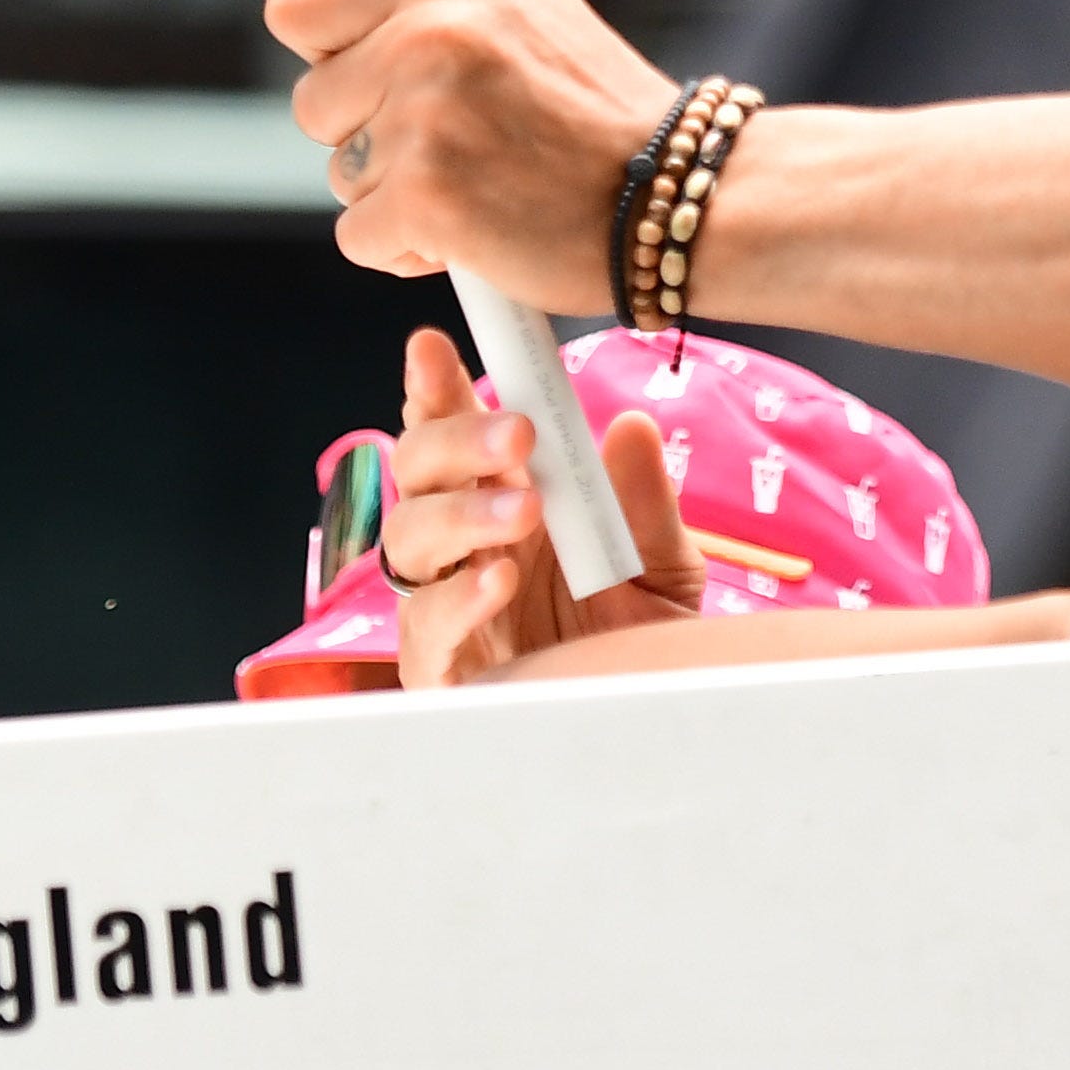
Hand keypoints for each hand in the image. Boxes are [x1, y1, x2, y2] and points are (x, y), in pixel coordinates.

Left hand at [274, 0, 680, 300]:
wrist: (678, 194)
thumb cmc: (593, 96)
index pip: (297, 4)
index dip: (325, 43)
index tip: (352, 59)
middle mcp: (431, 31)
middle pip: (310, 97)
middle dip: (365, 125)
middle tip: (453, 131)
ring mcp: (427, 115)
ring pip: (338, 169)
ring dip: (392, 188)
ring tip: (477, 174)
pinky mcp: (429, 197)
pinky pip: (359, 235)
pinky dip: (407, 247)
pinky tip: (474, 227)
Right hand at [377, 328, 706, 687]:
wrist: (649, 724)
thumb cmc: (638, 635)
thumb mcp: (660, 562)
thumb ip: (642, 501)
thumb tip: (631, 423)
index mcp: (503, 500)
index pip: (455, 434)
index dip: (435, 388)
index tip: (431, 345)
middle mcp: (462, 544)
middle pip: (416, 472)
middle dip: (453, 440)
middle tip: (516, 433)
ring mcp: (444, 603)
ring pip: (409, 539)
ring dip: (462, 514)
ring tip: (523, 510)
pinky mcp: (442, 669)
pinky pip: (428, 625)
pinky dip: (460, 596)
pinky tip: (500, 578)